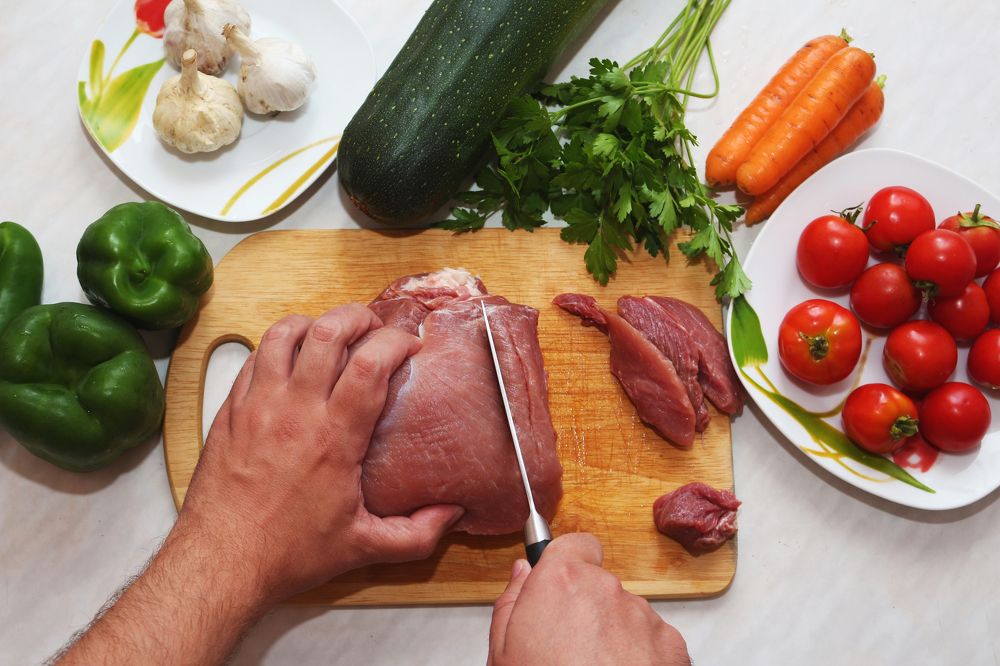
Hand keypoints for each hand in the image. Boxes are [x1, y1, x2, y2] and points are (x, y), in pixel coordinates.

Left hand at [176, 304, 464, 603]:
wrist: (221, 562)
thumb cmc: (287, 554)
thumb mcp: (364, 548)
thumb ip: (417, 533)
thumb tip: (452, 513)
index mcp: (334, 438)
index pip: (371, 364)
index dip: (396, 342)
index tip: (409, 346)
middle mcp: (295, 411)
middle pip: (329, 332)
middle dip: (359, 317)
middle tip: (374, 328)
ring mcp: (258, 406)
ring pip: (284, 333)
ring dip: (315, 323)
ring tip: (332, 334)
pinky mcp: (230, 411)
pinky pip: (254, 357)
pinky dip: (278, 345)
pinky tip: (291, 358)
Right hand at [488, 533, 689, 665]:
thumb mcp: (502, 650)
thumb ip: (512, 600)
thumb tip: (523, 572)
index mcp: (562, 581)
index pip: (576, 545)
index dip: (568, 564)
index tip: (559, 583)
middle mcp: (607, 590)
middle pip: (600, 584)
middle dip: (587, 608)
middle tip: (568, 647)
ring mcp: (643, 617)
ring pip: (627, 613)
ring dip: (615, 634)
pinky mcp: (672, 646)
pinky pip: (653, 639)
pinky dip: (641, 656)